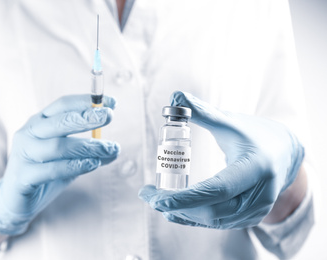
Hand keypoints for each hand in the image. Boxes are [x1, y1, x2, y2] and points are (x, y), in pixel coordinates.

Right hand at [0, 95, 119, 234]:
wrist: (13, 199)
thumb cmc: (43, 172)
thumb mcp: (68, 158)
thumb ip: (88, 152)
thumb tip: (115, 149)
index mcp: (39, 123)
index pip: (63, 105)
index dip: (87, 102)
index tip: (112, 103)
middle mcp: (29, 133)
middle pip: (60, 121)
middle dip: (87, 117)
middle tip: (110, 116)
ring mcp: (23, 154)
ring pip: (59, 146)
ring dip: (88, 146)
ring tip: (110, 149)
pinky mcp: (23, 176)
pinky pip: (52, 170)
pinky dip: (75, 166)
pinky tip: (93, 164)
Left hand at [139, 91, 303, 228]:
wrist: (284, 153)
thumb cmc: (256, 134)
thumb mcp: (230, 122)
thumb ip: (203, 111)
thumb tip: (175, 96)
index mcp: (255, 167)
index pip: (217, 189)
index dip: (186, 198)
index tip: (157, 198)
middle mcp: (259, 194)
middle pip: (212, 210)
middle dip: (176, 206)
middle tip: (149, 196)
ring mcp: (256, 210)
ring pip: (213, 220)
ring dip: (182, 214)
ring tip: (157, 201)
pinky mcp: (250, 217)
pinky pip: (218, 223)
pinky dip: (194, 219)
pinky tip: (174, 212)